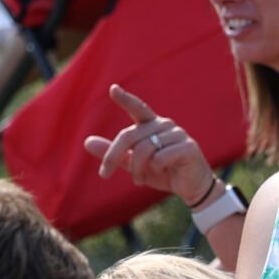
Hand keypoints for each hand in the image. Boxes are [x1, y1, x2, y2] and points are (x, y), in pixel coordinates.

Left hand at [83, 84, 215, 206]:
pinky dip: (157, 170)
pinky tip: (164, 174)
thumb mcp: (135, 165)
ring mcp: (178, 135)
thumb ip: (114, 154)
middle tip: (104, 174)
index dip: (125, 99)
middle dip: (114, 156)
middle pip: (129, 136)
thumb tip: (86, 142)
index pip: (137, 108)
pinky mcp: (188, 147)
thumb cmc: (164, 173)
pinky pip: (161, 158)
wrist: (192, 188)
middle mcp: (164, 125)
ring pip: (144, 149)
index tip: (113, 89)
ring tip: (139, 180)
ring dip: (137, 169)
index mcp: (151, 125)